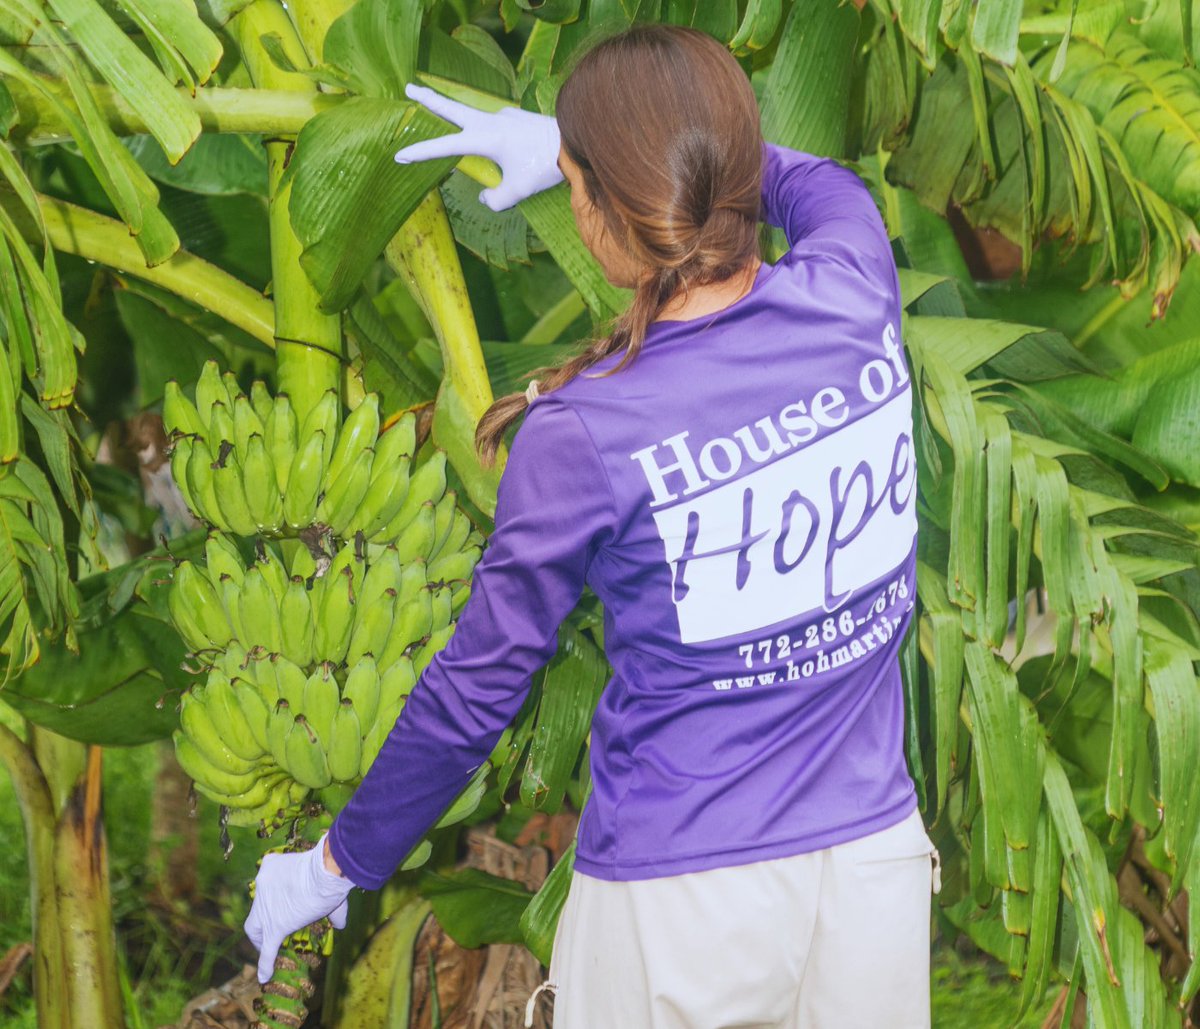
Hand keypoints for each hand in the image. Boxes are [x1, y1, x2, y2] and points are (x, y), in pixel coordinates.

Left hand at [243, 832, 353, 983]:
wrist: (325, 872)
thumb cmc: (327, 870)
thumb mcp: (321, 879)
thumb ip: (331, 904)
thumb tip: (341, 924)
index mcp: (271, 866)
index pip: (266, 884)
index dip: (271, 895)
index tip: (280, 903)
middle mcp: (262, 885)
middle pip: (254, 908)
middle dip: (259, 921)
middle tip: (269, 929)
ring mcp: (266, 907)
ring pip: (254, 928)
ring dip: (259, 940)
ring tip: (267, 950)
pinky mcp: (275, 927)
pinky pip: (267, 948)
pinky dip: (265, 963)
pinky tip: (265, 976)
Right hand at [395, 83, 563, 211]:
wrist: (573, 142)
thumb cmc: (544, 165)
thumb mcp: (518, 191)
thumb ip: (496, 200)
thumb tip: (485, 199)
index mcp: (485, 138)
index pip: (445, 146)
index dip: (421, 152)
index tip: (400, 154)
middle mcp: (490, 122)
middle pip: (452, 108)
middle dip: (428, 99)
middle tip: (408, 88)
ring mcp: (503, 117)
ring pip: (471, 115)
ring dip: (455, 114)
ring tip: (445, 116)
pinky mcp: (515, 118)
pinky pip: (494, 127)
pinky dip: (486, 132)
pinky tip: (501, 148)